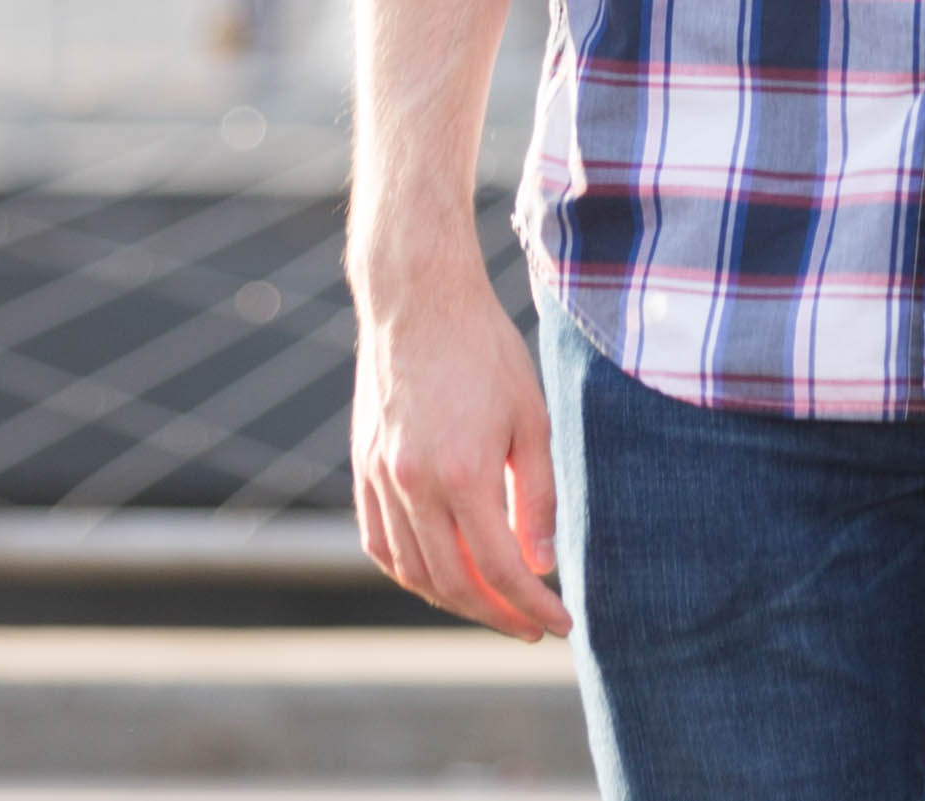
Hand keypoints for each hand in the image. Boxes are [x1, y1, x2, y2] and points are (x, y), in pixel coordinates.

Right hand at [351, 250, 570, 640]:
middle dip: (495, 615)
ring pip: (411, 571)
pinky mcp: (364, 467)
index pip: (500, 569)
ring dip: (452, 600)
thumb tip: (540, 564)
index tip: (560, 623)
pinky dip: (409, 571)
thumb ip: (536, 496)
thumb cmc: (485, 351)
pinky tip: (439, 575)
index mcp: (463, 472)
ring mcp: (381, 478)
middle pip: (453, 583)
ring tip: (492, 605)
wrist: (418, 299)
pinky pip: (379, 542)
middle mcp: (414, 484)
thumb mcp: (531, 417)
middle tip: (530, 626)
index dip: (532, 605)